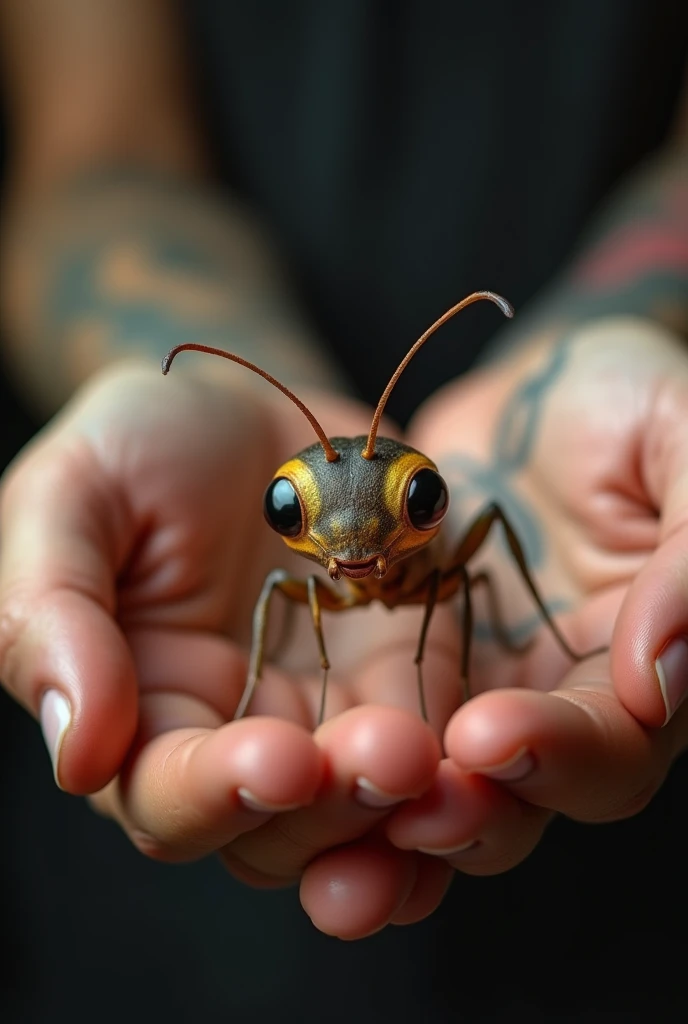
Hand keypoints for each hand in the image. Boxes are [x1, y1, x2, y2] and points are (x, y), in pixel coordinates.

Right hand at [0, 360, 458, 937]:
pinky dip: (468, 776)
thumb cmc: (142, 443)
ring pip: (366, 814)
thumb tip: (76, 753)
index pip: (165, 793)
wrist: (249, 405)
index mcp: (141, 709)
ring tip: (449, 765)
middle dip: (333, 808)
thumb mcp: (73, 496)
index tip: (277, 758)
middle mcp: (235, 735)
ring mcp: (328, 714)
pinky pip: (441, 753)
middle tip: (389, 755)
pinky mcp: (405, 680)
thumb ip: (51, 612)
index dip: (216, 794)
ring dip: (411, 813)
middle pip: (277, 829)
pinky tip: (496, 764)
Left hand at [383, 317, 687, 877]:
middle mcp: (560, 702)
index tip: (491, 731)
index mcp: (641, 664)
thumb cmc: (618, 399)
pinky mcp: (400, 674)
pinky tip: (284, 790)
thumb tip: (661, 677)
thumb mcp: (677, 437)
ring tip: (336, 855)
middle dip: (468, 812)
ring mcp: (477, 693)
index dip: (562, 751)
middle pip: (525, 799)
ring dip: (391, 832)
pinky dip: (334, 778)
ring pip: (442, 794)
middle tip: (408, 805)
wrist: (522, 398)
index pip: (616, 743)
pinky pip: (371, 740)